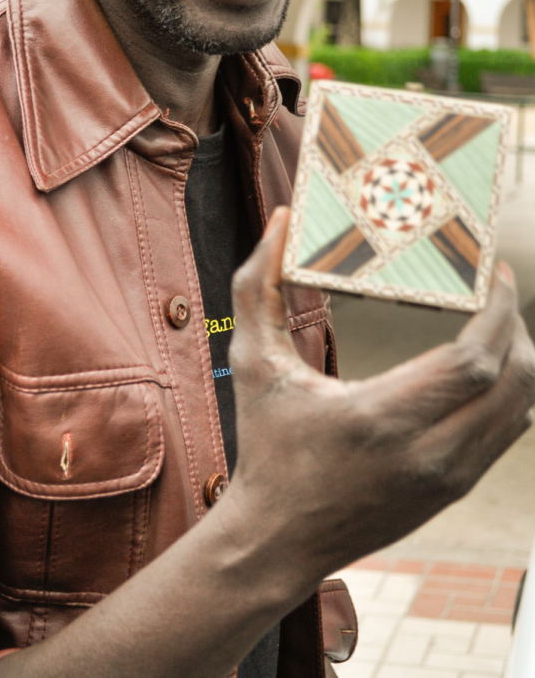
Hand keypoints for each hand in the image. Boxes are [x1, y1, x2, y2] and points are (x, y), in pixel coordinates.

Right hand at [221, 206, 534, 591]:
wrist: (279, 539)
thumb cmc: (266, 447)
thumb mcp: (253, 363)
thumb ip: (257, 286)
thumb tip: (281, 222)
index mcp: (380, 417)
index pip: (475, 361)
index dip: (498, 310)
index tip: (493, 272)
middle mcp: (426, 452)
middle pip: (515, 380)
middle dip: (515, 324)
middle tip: (495, 288)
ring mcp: (447, 477)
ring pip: (521, 408)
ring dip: (518, 357)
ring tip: (492, 320)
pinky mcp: (454, 489)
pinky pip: (507, 431)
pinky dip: (510, 391)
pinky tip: (483, 363)